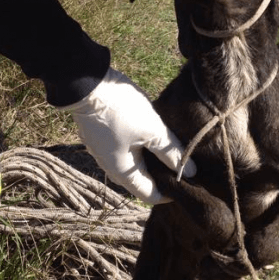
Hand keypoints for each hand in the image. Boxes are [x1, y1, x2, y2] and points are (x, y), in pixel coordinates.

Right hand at [62, 68, 196, 203]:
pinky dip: (141, 148)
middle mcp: (111, 167)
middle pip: (142, 180)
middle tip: (185, 164)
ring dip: (152, 160)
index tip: (188, 182)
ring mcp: (104, 151)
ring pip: (134, 163)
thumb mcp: (152, 130)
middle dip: (163, 175)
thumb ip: (171, 152)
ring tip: (172, 149)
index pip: (150, 195)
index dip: (170, 193)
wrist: (87, 84)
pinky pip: (126, 150)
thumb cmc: (121, 110)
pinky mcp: (102, 137)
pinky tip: (153, 135)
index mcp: (123, 172)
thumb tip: (191, 173)